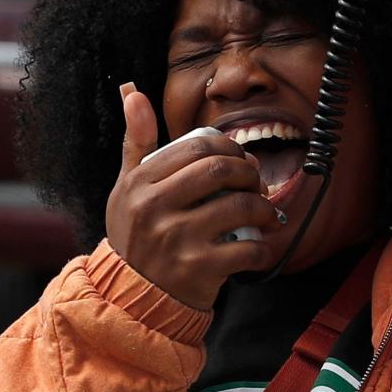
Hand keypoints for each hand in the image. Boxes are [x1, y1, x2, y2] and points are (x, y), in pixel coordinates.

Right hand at [105, 84, 278, 308]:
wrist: (132, 298)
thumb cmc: (135, 236)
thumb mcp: (126, 187)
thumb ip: (136, 141)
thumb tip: (133, 93)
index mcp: (140, 184)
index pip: (196, 147)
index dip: (228, 147)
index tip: (238, 160)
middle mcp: (155, 209)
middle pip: (219, 170)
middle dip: (248, 172)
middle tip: (255, 183)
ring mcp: (178, 240)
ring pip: (240, 206)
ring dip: (264, 207)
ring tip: (265, 213)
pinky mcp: (200, 270)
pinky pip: (248, 250)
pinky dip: (263, 247)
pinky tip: (260, 245)